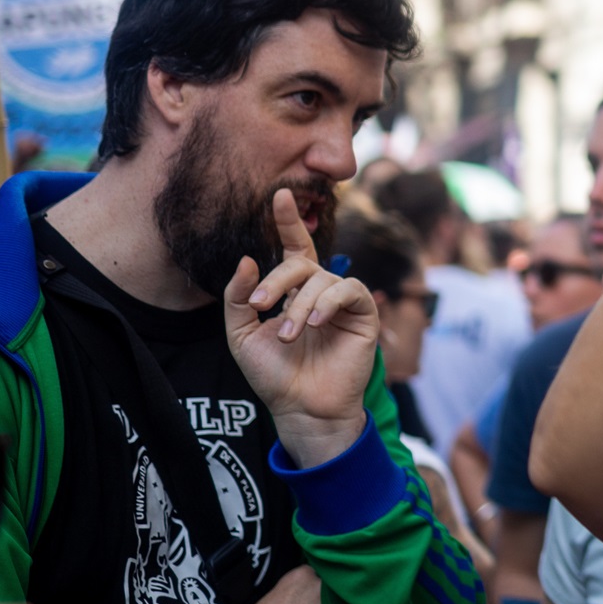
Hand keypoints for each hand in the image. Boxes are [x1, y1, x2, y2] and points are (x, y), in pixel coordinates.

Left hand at [226, 190, 376, 467]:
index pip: (293, 248)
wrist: (301, 407)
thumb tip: (248, 258)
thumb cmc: (273, 375)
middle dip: (278, 280)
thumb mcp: (241, 335)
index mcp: (293, 290)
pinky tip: (316, 322)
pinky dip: (329, 302)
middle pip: (301, 263)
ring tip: (290, 334)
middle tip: (261, 306)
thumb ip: (238, 298)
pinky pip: (349, 291)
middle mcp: (320, 290)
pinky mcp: (364, 314)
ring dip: (300, 305)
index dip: (288, 221)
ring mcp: (343, 301)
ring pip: (322, 280)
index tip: (280, 195)